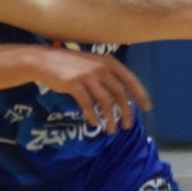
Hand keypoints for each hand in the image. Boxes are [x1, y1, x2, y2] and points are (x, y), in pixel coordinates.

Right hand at [31, 47, 149, 131]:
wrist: (44, 60)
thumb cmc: (71, 64)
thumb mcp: (93, 64)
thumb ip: (108, 76)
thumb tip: (123, 97)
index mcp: (109, 62)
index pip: (130, 80)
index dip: (140, 95)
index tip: (147, 108)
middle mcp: (101, 68)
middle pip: (120, 94)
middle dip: (127, 112)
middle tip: (128, 126)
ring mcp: (87, 76)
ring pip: (106, 102)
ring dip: (111, 119)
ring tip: (112, 130)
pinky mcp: (74, 85)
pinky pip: (88, 105)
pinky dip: (93, 116)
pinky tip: (95, 123)